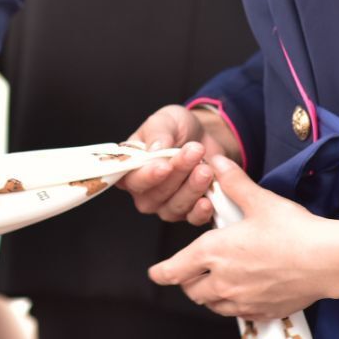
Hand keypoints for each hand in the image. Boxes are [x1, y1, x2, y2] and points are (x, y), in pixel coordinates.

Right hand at [116, 104, 235, 224]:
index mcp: (130, 169)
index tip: (165, 166)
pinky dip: (200, 211)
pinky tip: (208, 200)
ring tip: (206, 168)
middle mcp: (144, 192)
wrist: (204, 137)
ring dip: (192, 188)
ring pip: (174, 207)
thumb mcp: (166, 120)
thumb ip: (158, 133)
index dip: (147, 176)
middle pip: (155, 194)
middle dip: (177, 174)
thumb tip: (154, 150)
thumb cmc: (177, 128)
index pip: (131, 179)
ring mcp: (165, 205)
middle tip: (195, 152)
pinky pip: (192, 219)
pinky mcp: (187, 212)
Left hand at [148, 155, 338, 320]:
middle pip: (191, 290)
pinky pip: (237, 314)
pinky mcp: (261, 312)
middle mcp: (222, 281)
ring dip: (209, 294)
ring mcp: (241, 301)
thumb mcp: (259, 200)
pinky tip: (245, 291)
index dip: (161, 272)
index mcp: (214, 252)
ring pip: (212, 304)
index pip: (174, 270)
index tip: (155, 273)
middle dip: (188, 280)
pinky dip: (234, 304)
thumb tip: (216, 162)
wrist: (327, 261)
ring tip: (219, 279)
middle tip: (194, 270)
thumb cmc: (293, 230)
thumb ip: (233, 182)